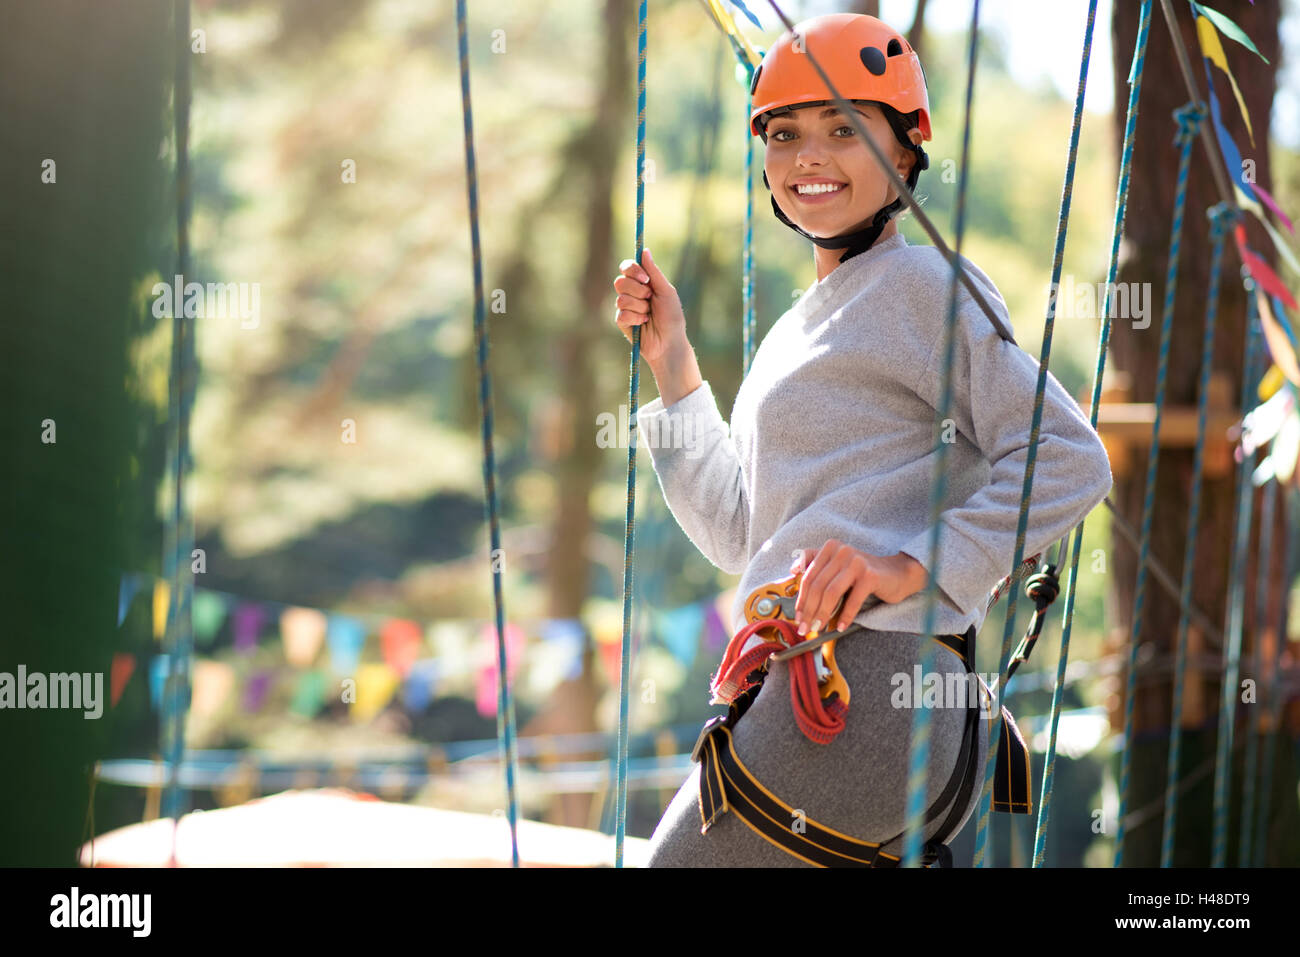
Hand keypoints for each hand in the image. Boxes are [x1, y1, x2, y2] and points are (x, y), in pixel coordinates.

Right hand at [612, 248, 687, 365]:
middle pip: (620, 281)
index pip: (627, 268)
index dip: (632, 270)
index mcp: (642, 282)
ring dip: (640, 307)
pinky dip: (636, 318)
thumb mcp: (666, 291)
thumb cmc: (672, 316)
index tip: (646, 279)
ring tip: (649, 314)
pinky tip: (643, 324)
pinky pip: (622, 314)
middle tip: (650, 298)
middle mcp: (632, 293)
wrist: (669, 342)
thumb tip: (644, 250)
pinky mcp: (622, 321)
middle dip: (637, 290)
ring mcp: (625, 307)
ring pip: (621, 299)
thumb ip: (654, 272)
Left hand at [790, 540, 928, 634]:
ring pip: (831, 593)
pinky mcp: (870, 575)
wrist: (897, 573)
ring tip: (818, 629)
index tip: (797, 617)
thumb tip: (792, 570)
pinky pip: (852, 600)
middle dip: (808, 610)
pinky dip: (844, 616)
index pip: (809, 576)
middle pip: (818, 586)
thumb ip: (816, 564)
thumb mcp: (838, 565)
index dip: (801, 599)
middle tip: (805, 628)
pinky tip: (839, 626)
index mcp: (830, 548)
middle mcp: (841, 551)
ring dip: (822, 614)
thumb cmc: (863, 574)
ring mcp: (856, 562)